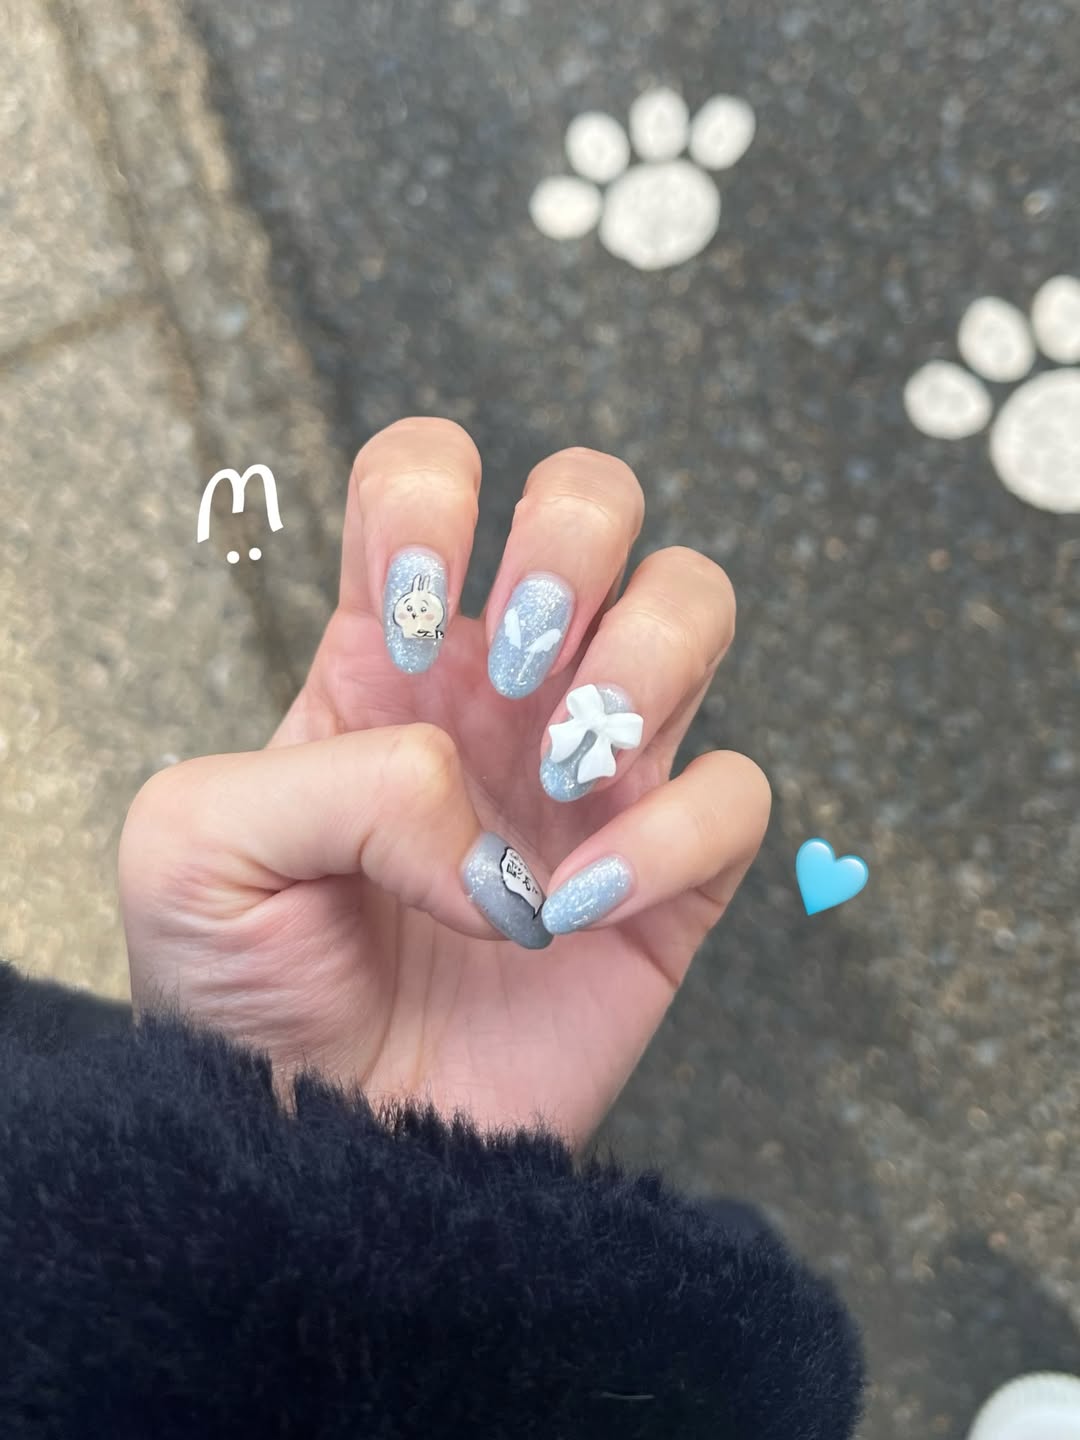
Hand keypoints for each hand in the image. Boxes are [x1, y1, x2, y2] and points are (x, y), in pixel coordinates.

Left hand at [119, 419, 769, 1150]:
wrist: (321, 1145)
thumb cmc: (243, 994)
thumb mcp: (201, 852)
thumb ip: (337, 778)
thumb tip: (486, 810)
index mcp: (381, 656)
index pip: (427, 475)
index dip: (431, 494)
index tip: (405, 613)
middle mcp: (500, 692)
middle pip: (594, 502)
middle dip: (569, 542)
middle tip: (508, 665)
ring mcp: (593, 773)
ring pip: (693, 605)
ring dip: (640, 660)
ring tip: (558, 770)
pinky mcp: (667, 877)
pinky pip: (736, 795)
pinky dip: (672, 836)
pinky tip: (578, 908)